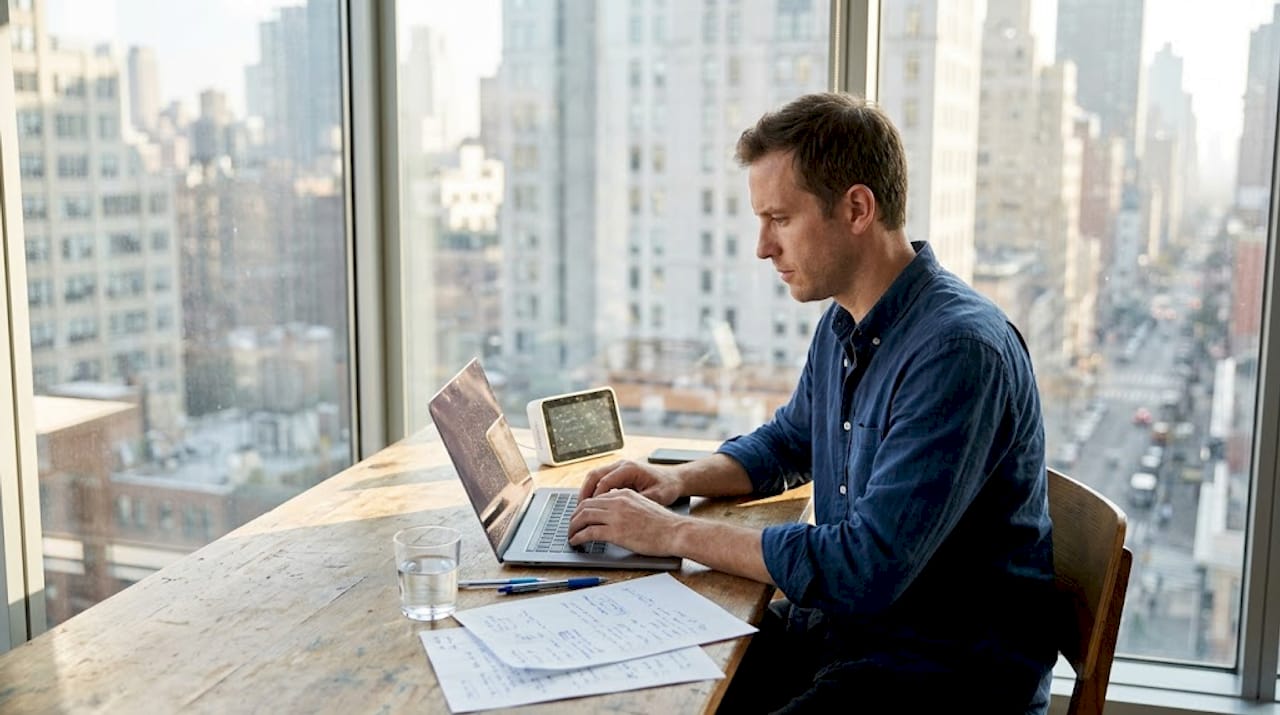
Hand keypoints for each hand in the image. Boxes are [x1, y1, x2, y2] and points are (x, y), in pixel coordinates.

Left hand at [568, 489, 684, 555]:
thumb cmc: (663, 523)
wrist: (675, 531)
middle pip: (585, 505)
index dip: (583, 507)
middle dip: (574, 516)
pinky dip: (578, 537)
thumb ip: (626, 505)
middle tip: (571, 526)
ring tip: (570, 535)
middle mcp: (617, 501)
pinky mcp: (615, 532)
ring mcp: (615, 516)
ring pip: (583, 517)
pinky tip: (576, 541)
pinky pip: (589, 532)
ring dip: (573, 527)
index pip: (596, 497)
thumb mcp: (643, 505)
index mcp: (624, 493)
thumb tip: (613, 514)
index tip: (579, 516)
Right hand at [577, 459, 682, 504]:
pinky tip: (591, 506)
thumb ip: (638, 501)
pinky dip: (593, 492)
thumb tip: (622, 511)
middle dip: (584, 493)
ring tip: (581, 509)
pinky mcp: (618, 474)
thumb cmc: (667, 487)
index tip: (589, 512)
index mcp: (629, 468)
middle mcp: (621, 465)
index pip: (604, 481)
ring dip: (586, 492)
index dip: (595, 498)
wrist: (674, 479)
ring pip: (594, 477)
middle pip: (594, 475)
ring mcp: (618, 468)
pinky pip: (600, 481)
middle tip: (578, 510)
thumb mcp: (656, 496)